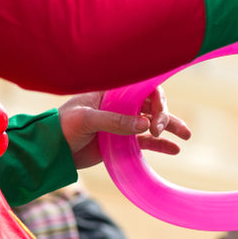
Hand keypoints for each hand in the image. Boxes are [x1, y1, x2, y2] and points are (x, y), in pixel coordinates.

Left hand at [58, 87, 190, 168]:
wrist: (51, 150)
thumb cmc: (62, 127)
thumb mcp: (86, 120)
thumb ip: (115, 121)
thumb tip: (146, 124)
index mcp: (112, 92)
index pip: (143, 88)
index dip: (156, 98)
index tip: (156, 115)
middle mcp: (122, 105)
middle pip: (152, 105)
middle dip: (163, 115)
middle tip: (160, 129)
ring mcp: (124, 123)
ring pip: (154, 122)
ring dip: (171, 127)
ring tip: (186, 136)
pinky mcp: (123, 141)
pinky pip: (148, 141)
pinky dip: (162, 145)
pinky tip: (175, 149)